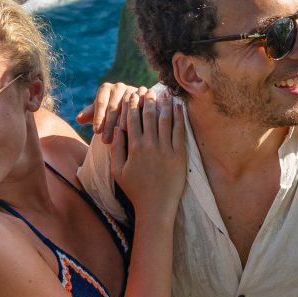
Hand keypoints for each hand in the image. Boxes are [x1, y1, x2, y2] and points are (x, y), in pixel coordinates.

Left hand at [76, 82, 152, 140]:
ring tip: (121, 135)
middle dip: (109, 124)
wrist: (132, 108)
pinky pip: (142, 103)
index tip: (96, 132)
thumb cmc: (111, 113)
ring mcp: (132, 89)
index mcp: (105, 89)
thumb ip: (90, 116)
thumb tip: (78, 119)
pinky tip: (137, 127)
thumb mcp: (99, 114)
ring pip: (127, 105)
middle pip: (113, 106)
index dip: (98, 118)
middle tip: (106, 140)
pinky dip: (139, 114)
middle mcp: (119, 86)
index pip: (100, 103)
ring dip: (124, 121)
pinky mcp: (145, 94)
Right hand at [111, 94, 188, 209]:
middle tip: (147, 90)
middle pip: (149, 116)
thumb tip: (117, 128)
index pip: (132, 120)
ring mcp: (167, 150)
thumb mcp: (118, 171)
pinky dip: (178, 116)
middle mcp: (151, 146)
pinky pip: (179, 131)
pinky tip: (178, 106)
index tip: (132, 95)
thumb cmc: (135, 190)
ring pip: (165, 120)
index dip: (132, 105)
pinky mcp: (180, 155)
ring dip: (164, 104)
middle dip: (148, 100)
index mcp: (135, 148)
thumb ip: (116, 149)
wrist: (156, 206)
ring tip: (163, 93)